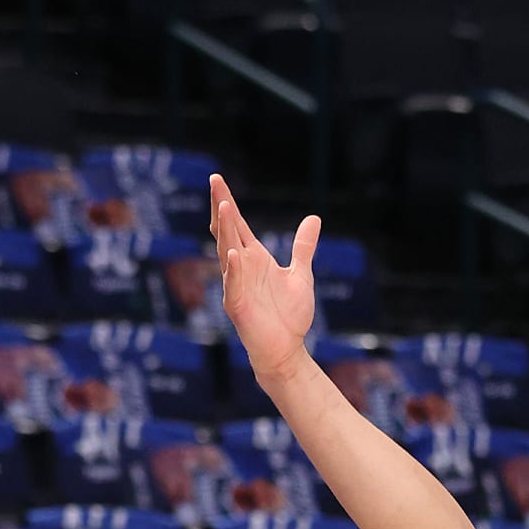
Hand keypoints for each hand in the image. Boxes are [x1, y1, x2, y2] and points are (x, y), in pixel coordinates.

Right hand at [210, 175, 319, 390]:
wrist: (287, 350)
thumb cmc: (290, 316)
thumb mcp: (301, 274)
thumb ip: (303, 247)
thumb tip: (313, 218)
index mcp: (254, 257)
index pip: (237, 223)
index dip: (227, 200)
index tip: (217, 178)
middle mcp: (241, 267)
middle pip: (226, 231)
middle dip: (220, 206)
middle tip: (215, 181)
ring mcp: (236, 285)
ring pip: (227, 252)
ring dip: (225, 230)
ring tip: (223, 206)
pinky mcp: (237, 306)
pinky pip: (233, 284)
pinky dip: (234, 269)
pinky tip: (234, 253)